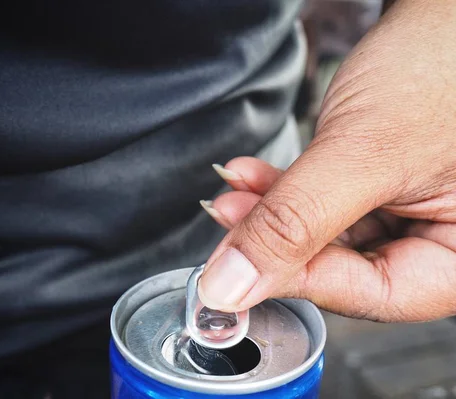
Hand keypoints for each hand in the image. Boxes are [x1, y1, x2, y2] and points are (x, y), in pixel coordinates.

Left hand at [197, 0, 455, 322]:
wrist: (446, 14)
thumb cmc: (443, 64)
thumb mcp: (364, 152)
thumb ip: (298, 221)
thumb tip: (233, 286)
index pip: (372, 294)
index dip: (298, 281)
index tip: (235, 275)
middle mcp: (442, 240)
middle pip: (345, 266)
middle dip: (278, 241)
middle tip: (228, 222)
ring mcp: (412, 213)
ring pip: (326, 234)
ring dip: (273, 214)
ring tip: (233, 194)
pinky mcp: (381, 187)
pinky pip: (326, 202)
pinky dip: (285, 190)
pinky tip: (253, 178)